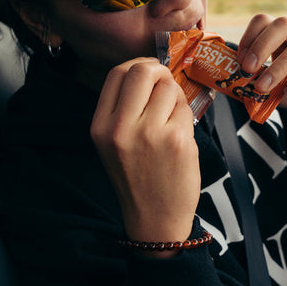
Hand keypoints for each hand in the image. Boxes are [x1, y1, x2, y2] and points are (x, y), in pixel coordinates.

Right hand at [90, 58, 199, 254]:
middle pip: (143, 71)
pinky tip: (180, 135)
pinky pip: (185, 109)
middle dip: (159, 72)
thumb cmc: (137, 177)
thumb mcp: (113, 143)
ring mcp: (151, 134)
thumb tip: (150, 71)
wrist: (155, 219)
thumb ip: (123, 108)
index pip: (117, 73)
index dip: (137, 66)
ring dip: (175, 96)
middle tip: (165, 85)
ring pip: (169, 88)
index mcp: (101, 127)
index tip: (149, 74)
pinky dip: (185, 116)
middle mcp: (121, 128)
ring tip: (171, 119)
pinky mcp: (178, 141)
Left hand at [236, 14, 286, 122]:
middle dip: (261, 46)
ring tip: (263, 87)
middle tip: (248, 69)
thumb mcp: (271, 83)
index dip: (249, 38)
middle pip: (284, 24)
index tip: (239, 61)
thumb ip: (255, 81)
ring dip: (277, 68)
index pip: (265, 21)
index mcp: (286, 35)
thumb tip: (235, 87)